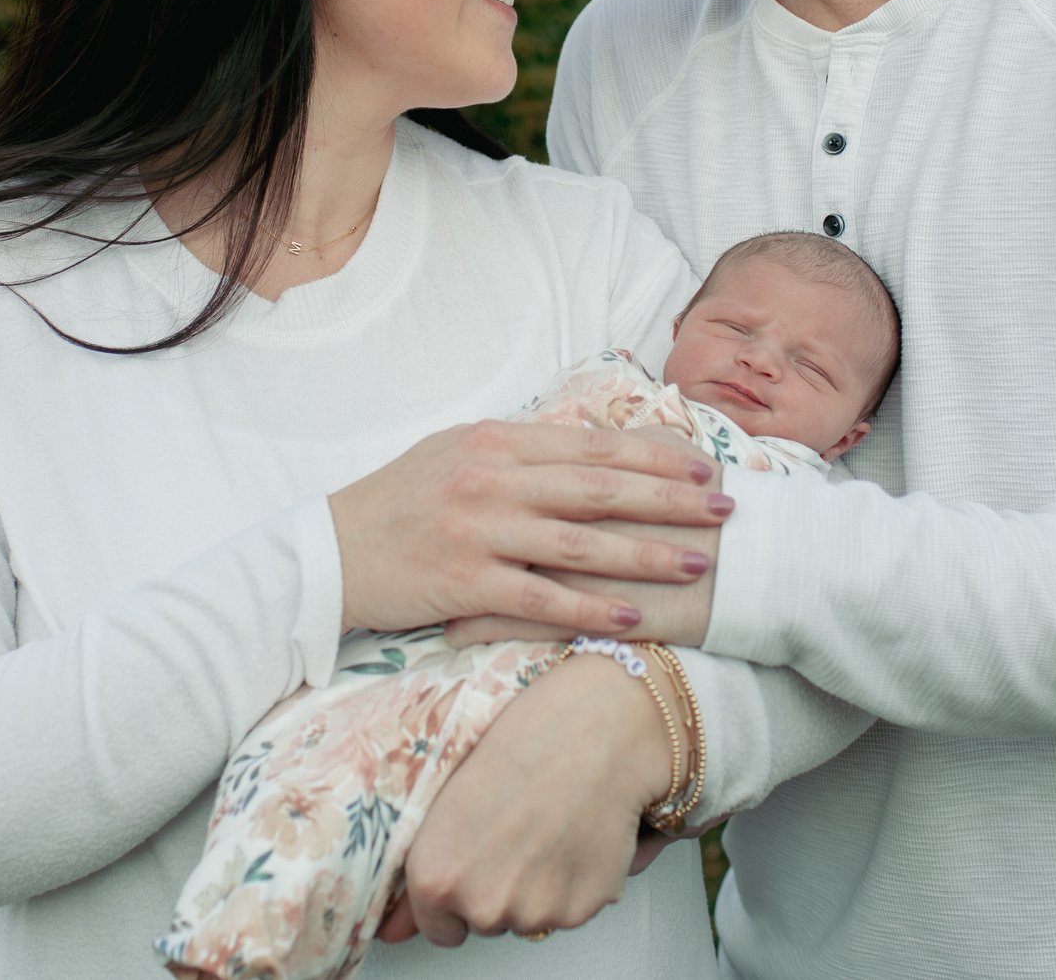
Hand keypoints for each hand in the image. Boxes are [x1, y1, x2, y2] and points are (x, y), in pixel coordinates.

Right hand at [329, 419, 733, 635]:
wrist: (328, 553)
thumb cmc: (398, 504)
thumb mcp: (455, 455)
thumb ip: (519, 453)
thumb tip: (587, 449)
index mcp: (495, 440)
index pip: (591, 445)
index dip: (653, 456)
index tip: (703, 465)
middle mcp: (492, 478)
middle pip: (599, 487)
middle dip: (671, 499)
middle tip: (726, 509)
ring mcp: (479, 529)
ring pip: (581, 542)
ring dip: (647, 553)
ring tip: (700, 563)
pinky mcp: (466, 581)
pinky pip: (543, 597)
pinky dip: (592, 607)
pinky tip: (635, 615)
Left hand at [377, 651, 673, 944]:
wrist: (596, 727)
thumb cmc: (522, 740)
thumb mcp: (448, 793)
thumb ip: (425, 867)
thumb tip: (394, 928)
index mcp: (435, 875)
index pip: (436, 927)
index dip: (455, 895)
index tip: (472, 865)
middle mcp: (481, 904)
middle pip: (485, 922)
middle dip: (497, 887)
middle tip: (516, 828)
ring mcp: (534, 911)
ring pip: (529, 917)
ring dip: (537, 887)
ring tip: (549, 826)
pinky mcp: (581, 909)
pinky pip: (570, 909)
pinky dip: (574, 883)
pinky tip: (575, 835)